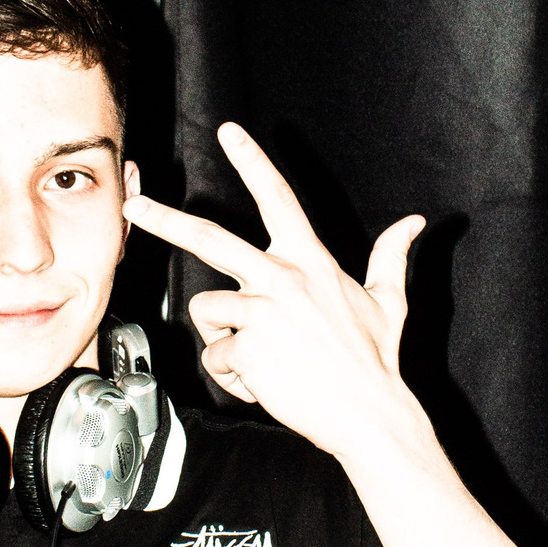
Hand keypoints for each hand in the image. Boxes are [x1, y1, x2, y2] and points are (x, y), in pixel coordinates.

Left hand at [123, 123, 424, 457]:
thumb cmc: (375, 360)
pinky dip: (233, 378)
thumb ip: (391, 256)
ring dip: (224, 340)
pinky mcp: (247, 347)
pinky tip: (265, 384)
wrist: (369, 413)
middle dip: (166, 220)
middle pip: (210, 238)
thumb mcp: (389, 301)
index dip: (253, 162)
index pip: (278, 198)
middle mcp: (282, 277)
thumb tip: (414, 222)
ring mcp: (262, 311)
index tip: (229, 133)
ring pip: (208, 311)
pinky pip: (215, 358)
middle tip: (134, 207)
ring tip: (264, 360)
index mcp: (310, 261)